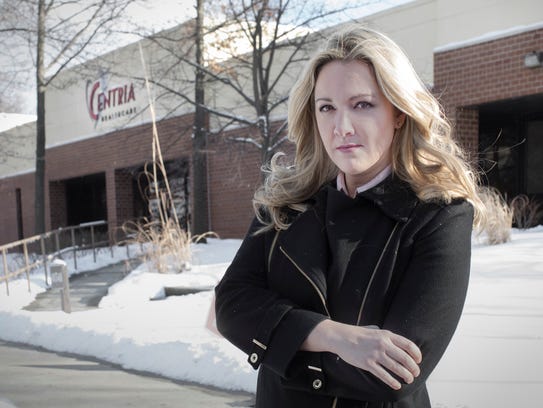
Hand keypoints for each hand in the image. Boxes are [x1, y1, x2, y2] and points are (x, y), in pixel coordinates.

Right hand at [302, 320, 421, 389]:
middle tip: (415, 373)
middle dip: (414, 368)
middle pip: (405, 358)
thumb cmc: (358, 334)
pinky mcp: (367, 364)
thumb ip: (386, 336)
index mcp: (386, 335)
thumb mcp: (375, 329)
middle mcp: (383, 344)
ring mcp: (375, 354)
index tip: (418, 361)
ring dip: (406, 376)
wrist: (341, 337)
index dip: (417, 354)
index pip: (408, 345)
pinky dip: (392, 382)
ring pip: (397, 368)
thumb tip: (397, 343)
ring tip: (409, 379)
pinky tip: (396, 385)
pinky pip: (383, 375)